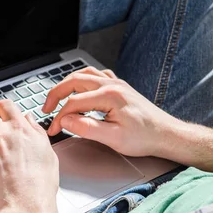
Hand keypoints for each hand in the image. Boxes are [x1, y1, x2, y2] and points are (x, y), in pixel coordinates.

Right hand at [43, 67, 181, 157]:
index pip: (73, 103)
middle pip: (74, 81)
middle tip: (46, 109)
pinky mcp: (120, 87)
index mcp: (109, 96)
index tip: (53, 130)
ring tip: (58, 98)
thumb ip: (86, 128)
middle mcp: (112, 84)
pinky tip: (80, 89)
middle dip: (56, 94)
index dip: (59, 117)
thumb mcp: (113, 138)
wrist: (167, 135)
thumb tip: (65, 121)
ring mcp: (116, 83)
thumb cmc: (145, 138)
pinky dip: (83, 80)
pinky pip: (96, 75)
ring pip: (84, 74)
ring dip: (67, 84)